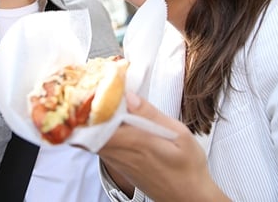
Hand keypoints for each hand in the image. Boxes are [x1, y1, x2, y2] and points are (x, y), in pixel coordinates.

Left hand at [98, 93, 227, 201]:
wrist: (187, 197)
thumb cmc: (188, 169)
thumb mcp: (180, 136)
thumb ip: (152, 115)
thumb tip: (130, 96)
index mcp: (135, 142)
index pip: (100, 121)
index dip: (94, 102)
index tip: (98, 86)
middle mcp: (120, 153)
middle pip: (89, 128)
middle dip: (89, 108)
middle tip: (98, 90)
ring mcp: (116, 161)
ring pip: (91, 137)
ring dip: (93, 119)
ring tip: (104, 102)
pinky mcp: (117, 165)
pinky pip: (98, 145)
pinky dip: (99, 131)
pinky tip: (111, 121)